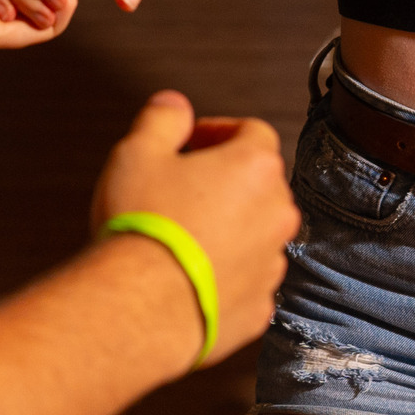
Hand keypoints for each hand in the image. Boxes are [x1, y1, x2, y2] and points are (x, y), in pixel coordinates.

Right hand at [91, 90, 297, 368]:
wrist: (138, 308)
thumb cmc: (140, 226)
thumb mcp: (137, 152)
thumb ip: (162, 119)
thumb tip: (174, 105)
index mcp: (255, 167)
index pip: (252, 131)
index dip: (219, 132)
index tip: (190, 143)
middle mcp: (277, 214)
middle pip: (259, 185)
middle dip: (225, 183)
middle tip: (179, 191)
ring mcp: (271, 265)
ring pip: (255, 235)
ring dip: (228, 230)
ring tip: (181, 240)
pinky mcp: (259, 309)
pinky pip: (246, 282)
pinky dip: (225, 276)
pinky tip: (188, 278)